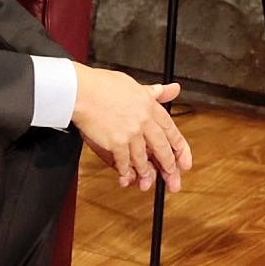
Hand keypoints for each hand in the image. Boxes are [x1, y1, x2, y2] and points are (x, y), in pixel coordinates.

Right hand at [70, 63, 193, 191]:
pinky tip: (126, 176)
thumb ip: (155, 92)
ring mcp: (131, 133)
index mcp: (150, 106)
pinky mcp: (116, 143)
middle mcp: (144, 120)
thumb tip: (173, 89)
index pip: (171, 129)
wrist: (81, 91)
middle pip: (162, 148)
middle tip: (172, 177)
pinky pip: (124, 162)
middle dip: (168, 165)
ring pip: (143, 159)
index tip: (183, 159)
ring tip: (147, 181)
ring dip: (146, 172)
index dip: (179, 147)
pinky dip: (126, 171)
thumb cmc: (102, 85)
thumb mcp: (134, 85)